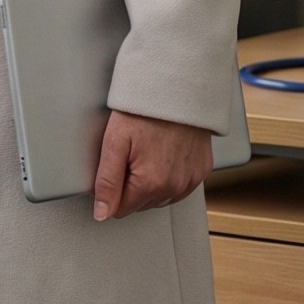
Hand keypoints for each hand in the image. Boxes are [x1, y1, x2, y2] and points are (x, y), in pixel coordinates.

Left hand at [93, 109, 212, 220]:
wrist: (177, 88)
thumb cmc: (144, 111)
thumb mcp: (114, 143)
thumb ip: (107, 182)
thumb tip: (102, 214)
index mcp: (150, 183)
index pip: (121, 209)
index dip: (112, 191)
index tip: (113, 167)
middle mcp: (174, 187)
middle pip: (141, 204)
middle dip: (131, 186)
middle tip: (129, 155)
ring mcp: (190, 180)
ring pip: (161, 198)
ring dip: (151, 183)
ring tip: (146, 152)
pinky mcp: (202, 170)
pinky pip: (180, 186)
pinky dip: (170, 176)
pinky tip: (163, 155)